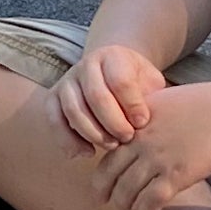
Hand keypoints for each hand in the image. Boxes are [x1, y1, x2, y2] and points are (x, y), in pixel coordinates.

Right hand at [53, 42, 168, 151]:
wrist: (112, 72)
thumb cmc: (137, 83)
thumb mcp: (150, 82)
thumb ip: (153, 97)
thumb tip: (158, 123)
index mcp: (113, 56)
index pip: (120, 80)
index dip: (132, 105)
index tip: (143, 123)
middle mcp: (86, 65)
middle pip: (96, 96)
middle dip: (113, 123)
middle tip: (128, 138)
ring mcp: (67, 81)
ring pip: (74, 110)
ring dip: (94, 133)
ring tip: (112, 145)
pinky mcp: (53, 97)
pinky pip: (54, 120)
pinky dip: (68, 140)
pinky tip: (87, 153)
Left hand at [91, 81, 210, 209]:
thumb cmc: (203, 104)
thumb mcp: (162, 101)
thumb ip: (142, 117)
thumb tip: (131, 129)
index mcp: (134, 125)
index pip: (106, 156)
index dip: (101, 176)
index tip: (100, 187)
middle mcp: (140, 142)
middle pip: (110, 177)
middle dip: (107, 194)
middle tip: (108, 202)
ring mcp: (157, 160)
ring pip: (127, 192)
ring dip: (126, 205)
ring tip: (131, 209)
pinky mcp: (176, 175)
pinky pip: (150, 201)